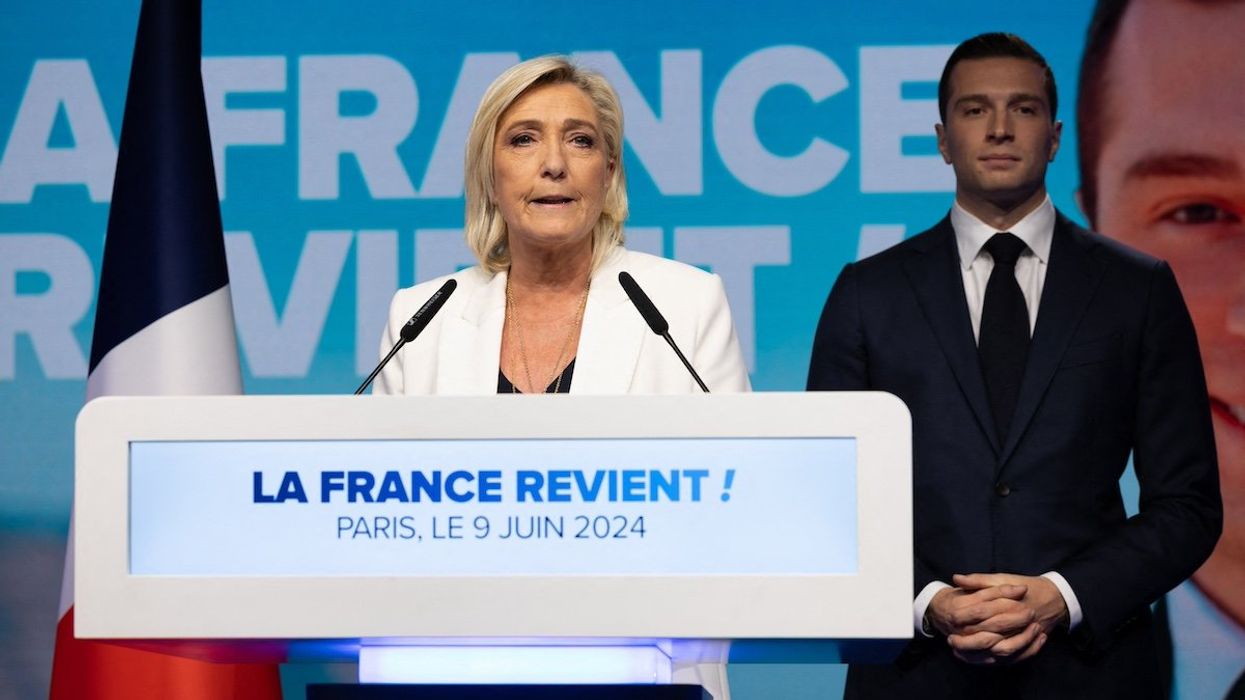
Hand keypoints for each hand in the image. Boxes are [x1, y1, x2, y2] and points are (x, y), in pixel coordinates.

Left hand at [941, 573, 1068, 664]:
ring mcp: (1025, 638)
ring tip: (959, 651)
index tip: (950, 618)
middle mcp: (1020, 625)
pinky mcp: (1027, 647)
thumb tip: (956, 578)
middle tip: (951, 640)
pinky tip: (975, 658)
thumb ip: (979, 580)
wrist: (1054, 599)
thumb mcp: (1002, 578)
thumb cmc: (1025, 587)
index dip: (966, 617)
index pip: (984, 614)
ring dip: (979, 655)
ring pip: (1000, 654)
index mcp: (1012, 606)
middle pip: (991, 639)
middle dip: (969, 642)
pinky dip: (992, 661)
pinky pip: (1009, 660)